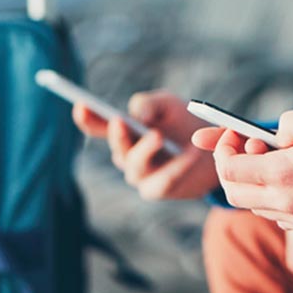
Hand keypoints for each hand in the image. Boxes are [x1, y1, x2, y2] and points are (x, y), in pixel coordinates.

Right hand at [73, 90, 218, 201]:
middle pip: (117, 147)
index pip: (98, 126)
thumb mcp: (167, 104)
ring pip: (135, 166)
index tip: (80, 105)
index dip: (87, 118)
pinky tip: (190, 154)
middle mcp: (126, 154)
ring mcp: (140, 174)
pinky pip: (164, 180)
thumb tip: (138, 114)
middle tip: (119, 120)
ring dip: (144, 150)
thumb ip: (150, 103)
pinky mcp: (158, 189)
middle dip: (118, 135)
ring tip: (157, 136)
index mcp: (123, 131)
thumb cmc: (182, 122)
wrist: (212, 149)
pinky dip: (177, 168)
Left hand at [194, 98, 292, 232]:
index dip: (223, 149)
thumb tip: (278, 133)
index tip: (232, 133)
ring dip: (255, 182)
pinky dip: (276, 195)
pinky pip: (281, 214)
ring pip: (258, 206)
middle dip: (231, 168)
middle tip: (245, 145)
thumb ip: (292, 120)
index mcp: (283, 177)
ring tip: (276, 156)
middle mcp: (286, 206)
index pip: (230, 170)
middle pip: (235, 194)